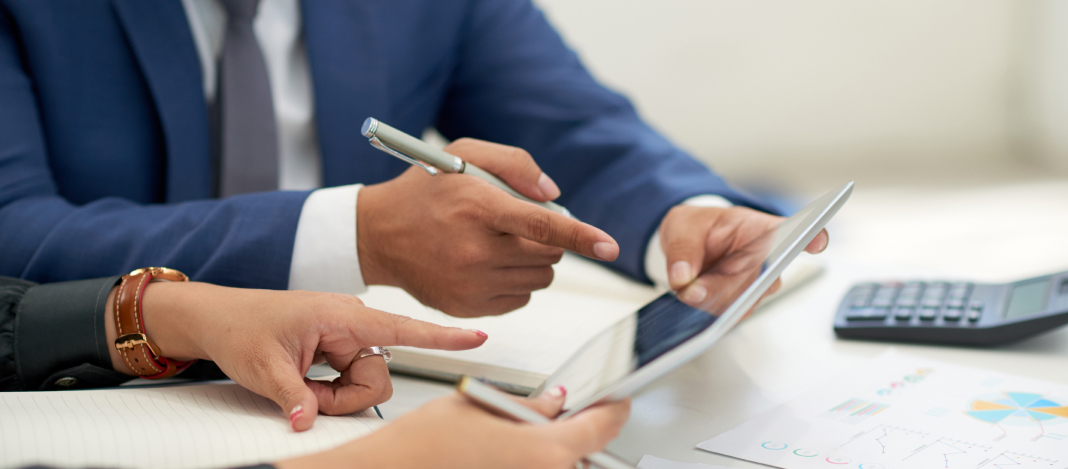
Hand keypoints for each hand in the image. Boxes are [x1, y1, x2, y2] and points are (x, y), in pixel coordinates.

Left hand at [105, 283, 487, 430]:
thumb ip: (295, 397)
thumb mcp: (264, 368)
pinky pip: (349, 379)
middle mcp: (350, 323)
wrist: (216, 317)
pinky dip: (328, 390)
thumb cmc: (240, 326)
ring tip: (298, 385)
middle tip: (307, 398)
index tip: (478, 337)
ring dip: (334, 395)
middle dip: (346, 397)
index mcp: (340, 315)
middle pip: (377, 375)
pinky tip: (304, 380)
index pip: (401, 327)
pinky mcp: (338, 348)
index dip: (442, 336)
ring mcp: (345, 337)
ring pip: (364, 382)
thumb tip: (311, 421)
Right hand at [278, 387, 630, 468]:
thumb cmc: (423, 445)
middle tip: (552, 416)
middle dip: (571, 432)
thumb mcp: (480, 405)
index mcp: (546, 450)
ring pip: (558, 467)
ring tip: (511, 438)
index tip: (616, 402)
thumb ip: (528, 406)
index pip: (602, 428)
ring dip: (548, 452)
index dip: (613, 409)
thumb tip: (553, 403)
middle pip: (581, 453)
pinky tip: (502, 454)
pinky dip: (528, 463)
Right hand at [358, 138, 618, 316]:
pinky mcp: (467, 307)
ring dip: (534, 261)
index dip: (581, 236)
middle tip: (519, 225)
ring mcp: (470, 284)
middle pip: (548, 255)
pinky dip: (516, 282)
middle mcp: (475, 250)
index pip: (543, 225)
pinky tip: (487, 263)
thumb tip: (552, 194)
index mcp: (478, 208)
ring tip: (499, 243)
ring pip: (538, 280)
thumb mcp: (464, 154)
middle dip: (548, 239)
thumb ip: (515, 164)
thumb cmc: (425, 190)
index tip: (609, 247)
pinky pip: (519, 299)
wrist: (377, 235)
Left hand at [660, 206, 828, 311]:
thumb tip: (684, 278)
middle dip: (724, 288)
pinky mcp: (743, 303)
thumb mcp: (683, 226)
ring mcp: (757, 284)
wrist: (689, 245)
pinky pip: (732, 314)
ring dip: (713, 301)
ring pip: (745, 302)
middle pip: (762, 279)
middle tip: (692, 289)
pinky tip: (694, 302)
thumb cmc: (696, 228)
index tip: (817, 241)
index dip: (809, 237)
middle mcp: (766, 259)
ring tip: (688, 291)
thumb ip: (684, 249)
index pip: (792, 231)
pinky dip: (709, 311)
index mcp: (759, 230)